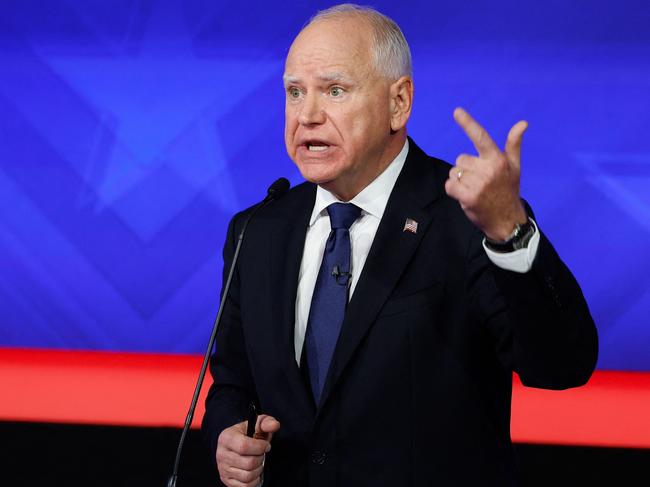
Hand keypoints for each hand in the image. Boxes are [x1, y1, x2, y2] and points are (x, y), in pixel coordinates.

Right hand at [216, 414, 280, 486]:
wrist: (238, 446)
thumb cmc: (250, 434)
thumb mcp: (258, 424)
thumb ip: (267, 422)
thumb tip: (274, 425)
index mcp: (226, 437)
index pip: (244, 446)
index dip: (260, 447)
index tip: (266, 445)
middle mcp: (221, 454)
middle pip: (248, 463)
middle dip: (260, 458)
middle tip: (261, 454)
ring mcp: (223, 469)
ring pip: (248, 476)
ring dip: (258, 469)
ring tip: (258, 462)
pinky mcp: (227, 480)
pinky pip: (245, 486)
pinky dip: (255, 480)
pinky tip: (254, 471)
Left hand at [445, 107, 528, 240]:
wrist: (506, 220)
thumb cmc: (508, 190)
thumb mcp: (515, 167)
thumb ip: (514, 144)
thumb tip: (523, 123)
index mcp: (498, 159)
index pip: (480, 137)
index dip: (468, 123)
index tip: (457, 111)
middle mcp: (488, 170)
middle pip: (460, 159)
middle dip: (465, 169)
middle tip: (480, 182)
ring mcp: (478, 184)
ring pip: (454, 172)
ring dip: (460, 181)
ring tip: (475, 190)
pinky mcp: (468, 197)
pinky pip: (450, 185)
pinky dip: (453, 190)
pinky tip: (465, 196)